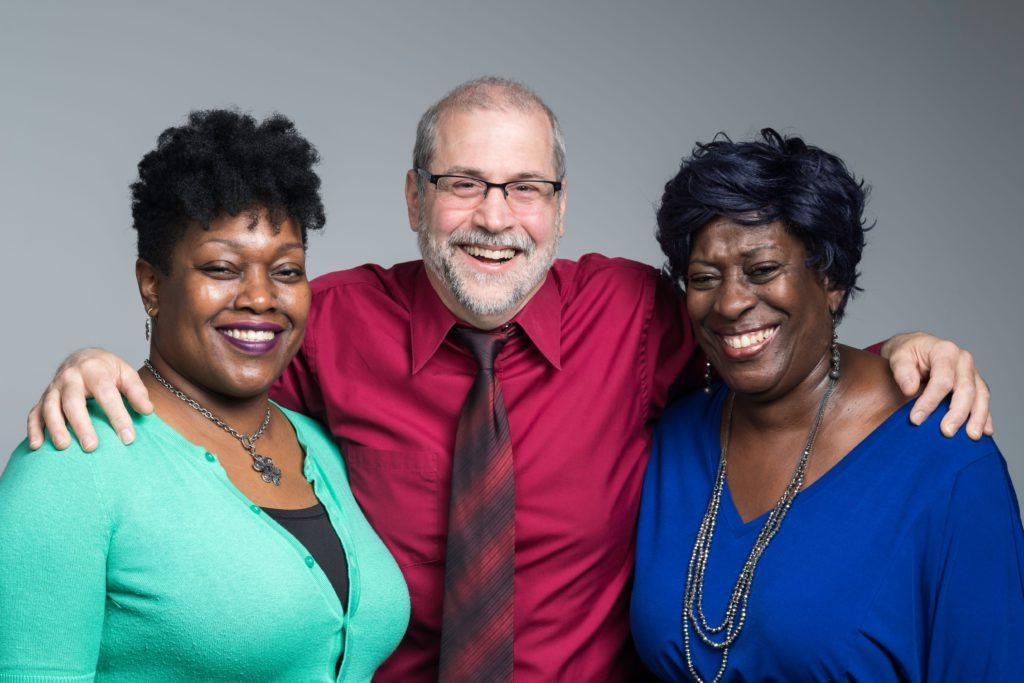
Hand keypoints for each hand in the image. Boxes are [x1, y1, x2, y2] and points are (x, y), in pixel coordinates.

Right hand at [27, 348, 152, 451]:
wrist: (83, 357)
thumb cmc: (108, 370)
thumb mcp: (126, 374)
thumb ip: (137, 391)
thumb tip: (147, 410)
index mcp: (94, 369)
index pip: (106, 394)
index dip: (118, 416)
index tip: (128, 438)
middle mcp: (70, 377)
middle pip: (73, 401)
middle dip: (81, 425)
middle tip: (91, 447)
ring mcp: (54, 388)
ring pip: (50, 407)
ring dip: (55, 428)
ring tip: (64, 447)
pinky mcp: (43, 399)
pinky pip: (34, 413)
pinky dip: (34, 429)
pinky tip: (37, 446)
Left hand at [882, 332, 992, 439]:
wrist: (917, 348)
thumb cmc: (907, 353)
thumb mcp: (898, 356)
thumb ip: (902, 371)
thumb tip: (910, 389)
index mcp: (945, 351)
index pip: (942, 380)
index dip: (930, 401)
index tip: (916, 419)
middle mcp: (963, 360)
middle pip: (966, 389)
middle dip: (957, 413)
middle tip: (946, 432)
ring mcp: (972, 372)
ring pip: (981, 396)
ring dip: (977, 418)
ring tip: (971, 436)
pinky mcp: (976, 383)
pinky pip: (984, 400)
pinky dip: (985, 416)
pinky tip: (985, 431)